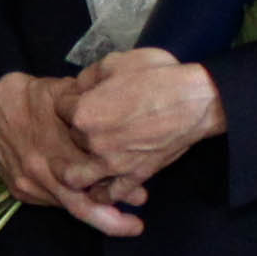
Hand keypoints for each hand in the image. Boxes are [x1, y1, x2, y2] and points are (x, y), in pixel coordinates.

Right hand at [0, 71, 147, 237]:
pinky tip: (86, 196)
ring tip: (119, 213)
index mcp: (54, 149)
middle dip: (110, 222)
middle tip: (134, 227)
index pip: (92, 182)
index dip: (119, 193)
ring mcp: (27, 185)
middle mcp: (39, 172)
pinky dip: (70, 200)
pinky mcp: (19, 190)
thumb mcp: (70, 97)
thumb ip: (95, 114)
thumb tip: (128, 133)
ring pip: (65, 205)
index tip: (143, 199)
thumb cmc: (37, 96)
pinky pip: (50, 201)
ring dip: (93, 210)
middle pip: (80, 207)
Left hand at [61, 47, 225, 180]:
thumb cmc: (158, 75)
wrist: (195, 100)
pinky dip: (103, 193)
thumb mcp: (117, 61)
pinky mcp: (134, 175)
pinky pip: (111, 194)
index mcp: (83, 112)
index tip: (81, 98)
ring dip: (75, 173)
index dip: (70, 100)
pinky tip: (103, 186)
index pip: (61, 108)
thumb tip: (79, 86)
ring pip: (78, 178)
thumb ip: (90, 76)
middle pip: (69, 140)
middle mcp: (91, 141)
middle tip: (87, 127)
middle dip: (73, 132)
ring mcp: (112, 163)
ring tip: (78, 166)